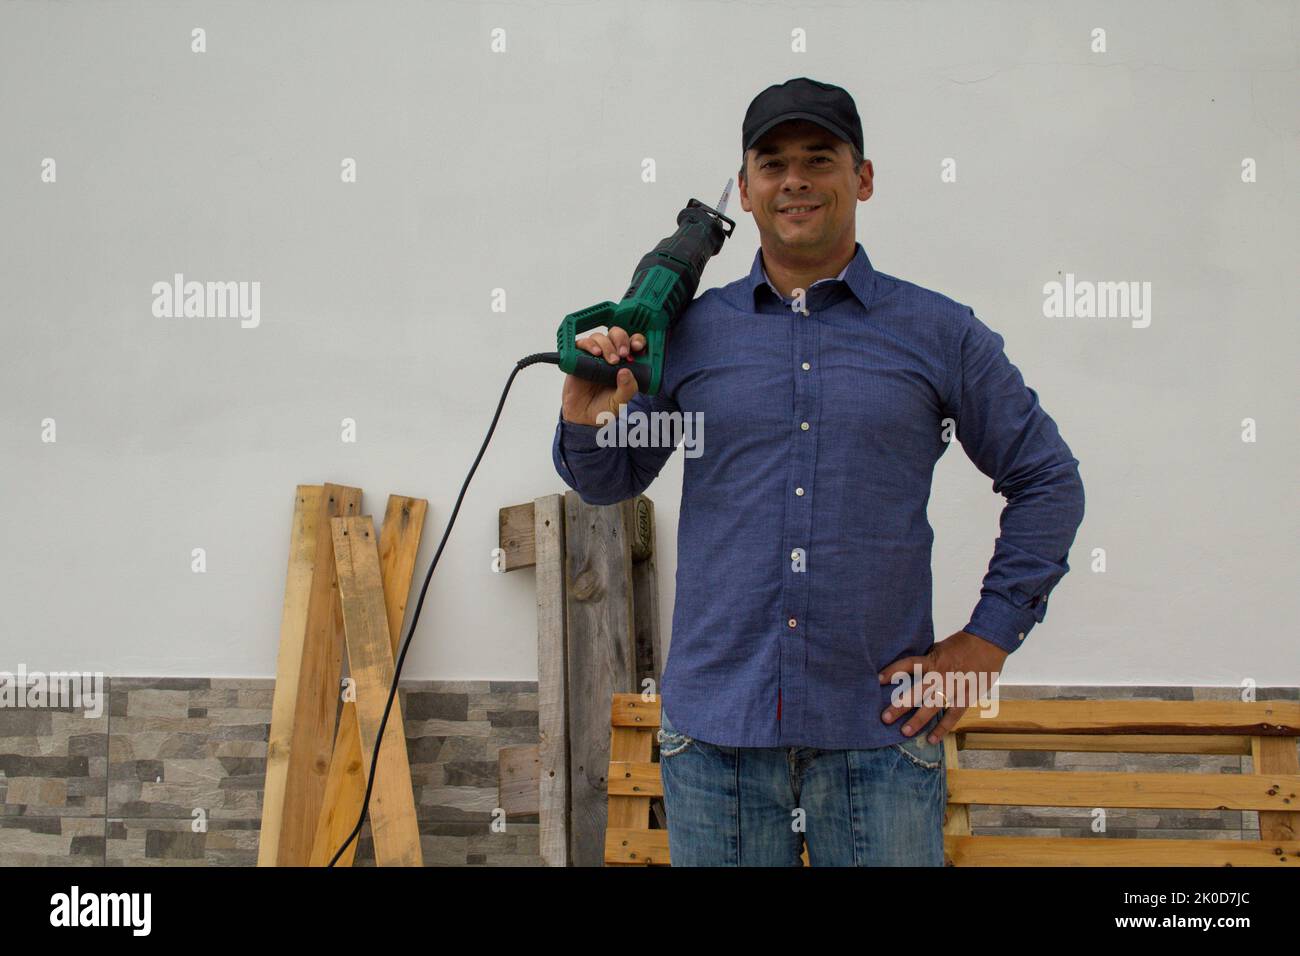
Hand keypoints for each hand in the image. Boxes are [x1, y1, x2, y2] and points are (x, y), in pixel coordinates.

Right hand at [561, 325, 645, 426]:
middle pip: (616, 334)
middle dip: (621, 339)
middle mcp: (610, 356)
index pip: (633, 343)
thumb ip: (627, 389)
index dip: (637, 340)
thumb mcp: (621, 401)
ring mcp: (594, 356)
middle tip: (623, 354)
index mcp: (625, 363)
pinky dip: (589, 345)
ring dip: (607, 345)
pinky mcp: (579, 358)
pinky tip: (595, 354)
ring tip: (609, 361)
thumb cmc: (604, 408)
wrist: (582, 417)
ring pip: (600, 337)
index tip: (637, 346)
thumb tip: (626, 371)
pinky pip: (581, 344)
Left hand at [876, 630, 1008, 743]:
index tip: (878, 679)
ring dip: (918, 720)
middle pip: (917, 691)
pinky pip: (953, 715)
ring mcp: (954, 688)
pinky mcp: (966, 697)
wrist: (989, 643)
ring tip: (904, 732)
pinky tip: (931, 739)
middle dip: (900, 705)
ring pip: (933, 706)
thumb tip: (909, 668)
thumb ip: (927, 659)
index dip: (893, 671)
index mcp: (933, 659)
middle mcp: (941, 675)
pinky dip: (943, 728)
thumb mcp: (940, 647)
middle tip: (885, 718)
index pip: (908, 665)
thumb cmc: (963, 644)